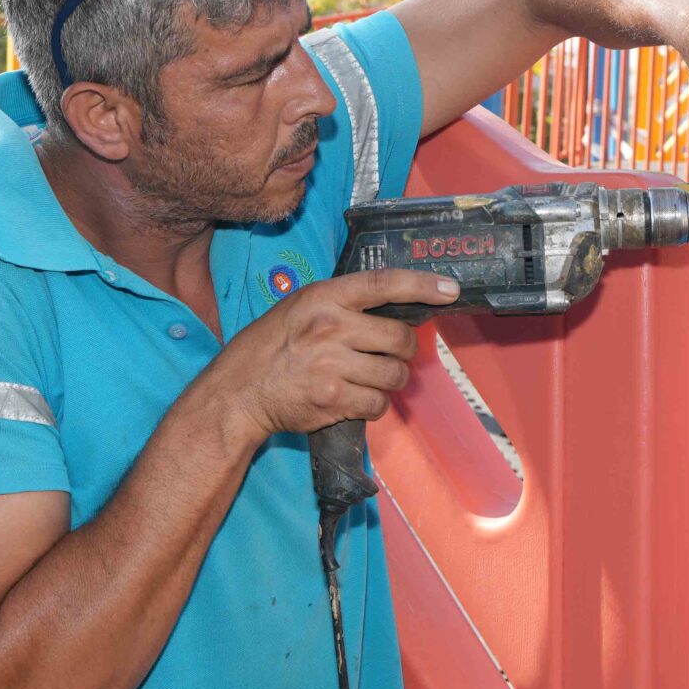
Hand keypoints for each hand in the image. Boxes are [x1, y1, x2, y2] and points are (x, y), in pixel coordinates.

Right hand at [200, 270, 460, 439]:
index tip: (450, 290)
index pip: (384, 284)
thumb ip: (344, 306)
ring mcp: (332, 364)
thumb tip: (395, 312)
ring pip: (394, 375)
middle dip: (404, 352)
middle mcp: (331, 327)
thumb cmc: (271, 347)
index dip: (423, 285)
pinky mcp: (333, 398)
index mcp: (325, 297)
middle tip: (391, 356)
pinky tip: (354, 399)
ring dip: (390, 381)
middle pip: (400, 338)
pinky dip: (374, 405)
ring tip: (370, 379)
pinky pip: (378, 403)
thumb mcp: (301, 308)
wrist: (238, 393)